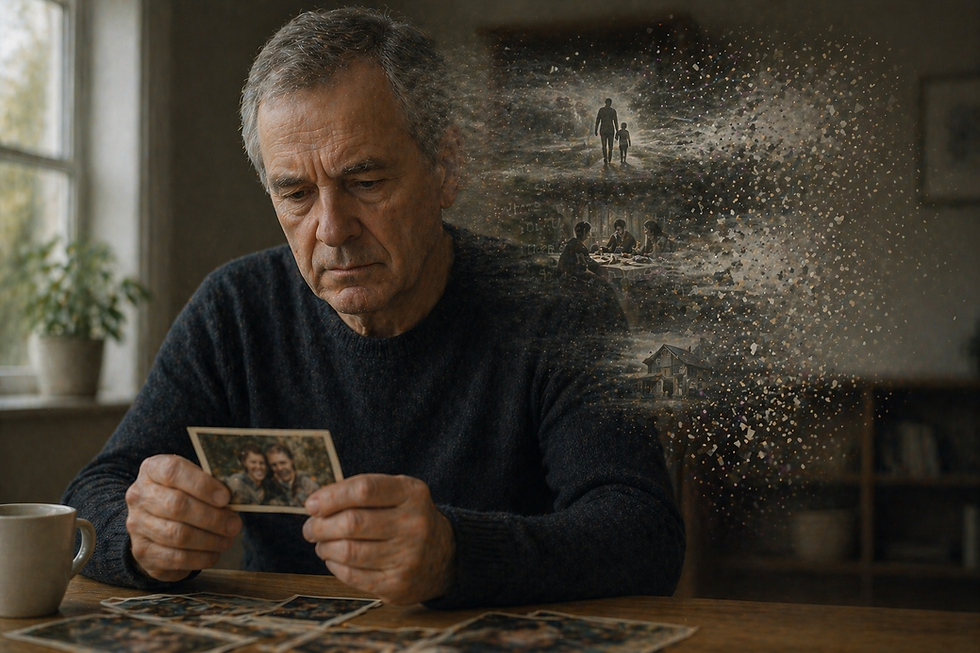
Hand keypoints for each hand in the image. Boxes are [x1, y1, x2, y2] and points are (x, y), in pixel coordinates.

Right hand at [125, 454, 241, 581]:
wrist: (153, 522)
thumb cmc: (183, 495)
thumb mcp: (193, 481)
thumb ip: (211, 485)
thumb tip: (238, 497)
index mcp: (152, 469)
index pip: (174, 471)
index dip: (202, 485)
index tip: (226, 497)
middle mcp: (139, 495)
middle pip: (177, 506)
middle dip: (212, 517)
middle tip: (234, 524)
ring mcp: (136, 525)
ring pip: (177, 534)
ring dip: (209, 540)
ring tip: (228, 540)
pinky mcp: (142, 551)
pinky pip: (174, 557)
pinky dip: (200, 558)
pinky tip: (214, 553)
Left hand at [302, 474, 455, 604]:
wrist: (443, 556)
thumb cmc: (407, 518)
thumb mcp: (398, 493)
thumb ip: (363, 491)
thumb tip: (317, 504)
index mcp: (412, 494)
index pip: (364, 489)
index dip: (331, 496)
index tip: (311, 504)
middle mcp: (414, 524)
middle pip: (352, 523)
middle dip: (321, 525)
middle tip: (310, 527)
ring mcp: (407, 557)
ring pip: (348, 551)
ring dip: (325, 547)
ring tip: (322, 543)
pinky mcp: (397, 585)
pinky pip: (352, 575)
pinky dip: (335, 566)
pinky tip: (335, 559)